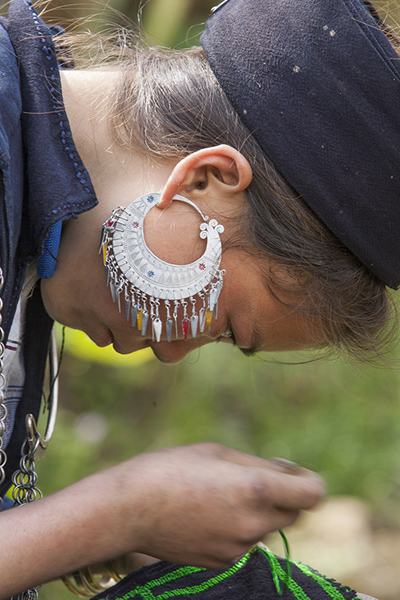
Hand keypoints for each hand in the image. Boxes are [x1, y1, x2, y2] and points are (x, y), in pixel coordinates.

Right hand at [107, 442, 323, 567]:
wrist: (128, 509)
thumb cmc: (172, 468)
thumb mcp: (218, 453)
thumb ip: (259, 465)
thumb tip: (286, 473)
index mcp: (257, 489)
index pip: (313, 494)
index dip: (309, 481)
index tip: (295, 473)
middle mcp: (254, 523)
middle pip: (292, 513)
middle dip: (283, 495)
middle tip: (251, 478)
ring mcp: (238, 548)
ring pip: (265, 527)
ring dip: (256, 511)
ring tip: (217, 494)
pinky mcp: (222, 563)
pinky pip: (243, 542)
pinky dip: (236, 528)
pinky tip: (205, 514)